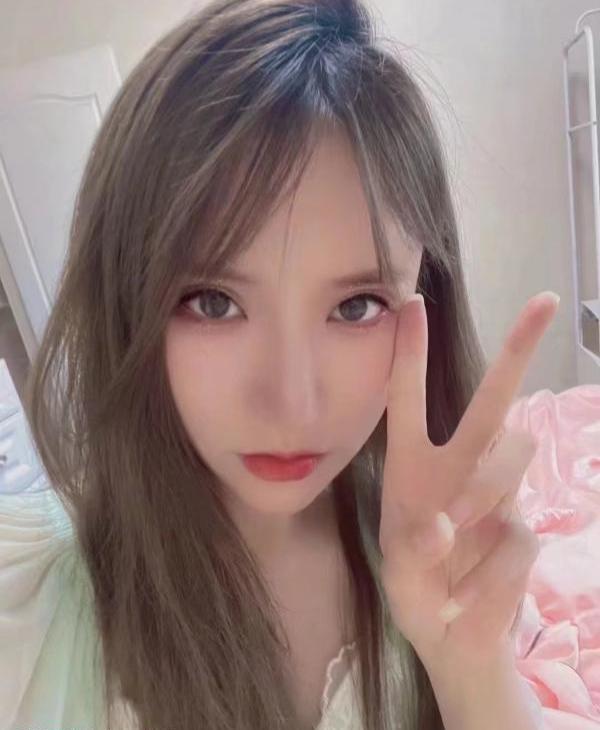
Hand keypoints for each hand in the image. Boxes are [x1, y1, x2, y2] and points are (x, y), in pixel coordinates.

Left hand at [379, 290, 559, 672]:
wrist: (455, 638)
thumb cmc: (417, 591)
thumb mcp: (399, 573)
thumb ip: (412, 550)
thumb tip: (440, 525)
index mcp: (413, 466)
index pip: (409, 400)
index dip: (411, 354)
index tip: (412, 304)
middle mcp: (459, 466)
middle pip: (494, 401)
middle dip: (517, 350)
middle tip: (543, 303)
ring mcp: (496, 493)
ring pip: (513, 452)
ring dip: (481, 493)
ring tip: (449, 542)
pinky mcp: (523, 527)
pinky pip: (517, 532)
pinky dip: (488, 571)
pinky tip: (468, 593)